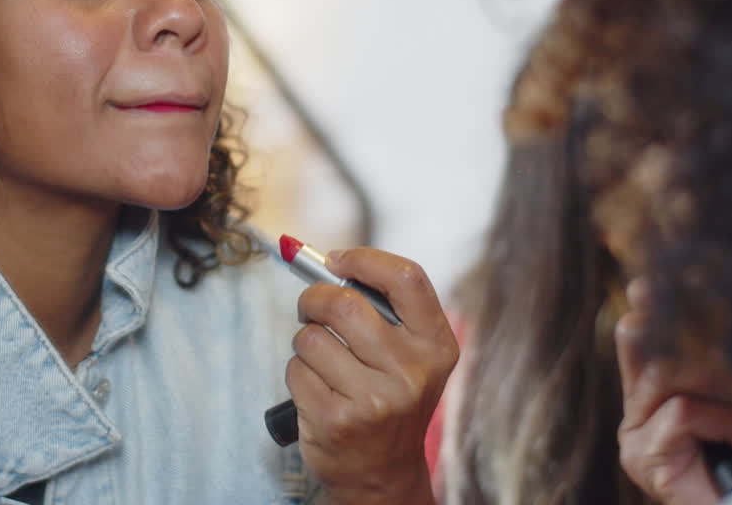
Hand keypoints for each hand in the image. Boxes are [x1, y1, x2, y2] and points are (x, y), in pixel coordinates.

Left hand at [286, 248, 457, 504]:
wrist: (383, 472)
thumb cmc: (389, 397)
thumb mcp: (409, 356)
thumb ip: (384, 309)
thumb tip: (329, 261)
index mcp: (435, 346)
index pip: (406, 278)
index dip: (365, 260)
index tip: (338, 260)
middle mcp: (410, 373)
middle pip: (344, 304)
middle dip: (314, 299)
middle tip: (310, 307)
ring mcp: (373, 400)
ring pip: (311, 338)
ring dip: (305, 342)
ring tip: (324, 362)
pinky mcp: (335, 420)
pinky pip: (295, 370)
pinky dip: (298, 373)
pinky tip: (318, 390)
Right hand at [616, 279, 731, 504]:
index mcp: (660, 387)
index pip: (642, 329)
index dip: (651, 299)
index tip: (665, 274)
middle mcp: (638, 406)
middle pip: (635, 337)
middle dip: (682, 322)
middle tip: (728, 313)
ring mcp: (635, 433)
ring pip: (666, 374)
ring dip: (728, 383)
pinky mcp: (642, 457)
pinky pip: (680, 412)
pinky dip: (728, 421)